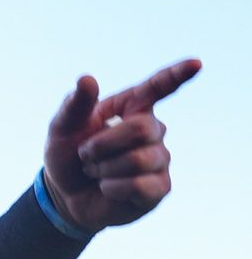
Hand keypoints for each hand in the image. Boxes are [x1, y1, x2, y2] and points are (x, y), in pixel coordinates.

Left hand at [43, 59, 201, 233]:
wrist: (64, 195)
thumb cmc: (67, 155)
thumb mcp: (62, 128)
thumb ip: (74, 105)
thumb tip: (86, 80)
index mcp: (131, 108)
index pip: (159, 86)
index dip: (177, 74)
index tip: (196, 63)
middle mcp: (152, 130)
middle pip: (142, 128)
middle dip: (103, 145)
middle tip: (86, 155)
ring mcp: (159, 159)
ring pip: (140, 159)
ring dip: (104, 168)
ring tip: (95, 172)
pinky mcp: (159, 187)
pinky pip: (140, 185)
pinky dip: (112, 187)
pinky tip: (107, 188)